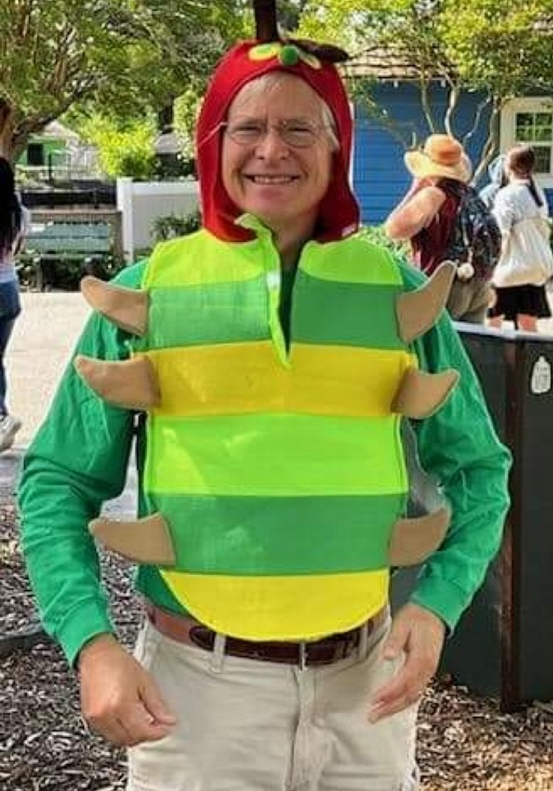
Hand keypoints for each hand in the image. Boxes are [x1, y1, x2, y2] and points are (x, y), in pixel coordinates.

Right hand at [78, 633, 176, 746]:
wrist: (97, 654)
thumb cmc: (118, 662)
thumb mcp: (144, 681)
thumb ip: (157, 704)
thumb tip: (168, 720)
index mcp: (121, 704)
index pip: (142, 731)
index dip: (157, 733)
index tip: (166, 728)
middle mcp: (105, 715)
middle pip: (129, 739)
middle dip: (146, 736)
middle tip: (157, 726)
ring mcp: (95, 718)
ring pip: (118, 740)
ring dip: (133, 736)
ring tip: (144, 722)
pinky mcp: (89, 718)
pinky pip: (108, 734)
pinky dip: (120, 732)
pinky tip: (129, 721)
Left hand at [367, 603, 444, 722]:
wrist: (434, 613)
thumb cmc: (418, 618)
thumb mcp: (403, 624)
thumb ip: (395, 641)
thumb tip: (387, 655)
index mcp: (422, 657)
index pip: (404, 681)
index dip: (389, 693)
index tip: (375, 699)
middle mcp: (427, 669)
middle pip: (409, 695)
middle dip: (390, 707)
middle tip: (373, 715)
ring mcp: (428, 672)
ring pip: (413, 697)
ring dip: (395, 708)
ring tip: (378, 714)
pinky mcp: (426, 673)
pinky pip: (415, 693)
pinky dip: (403, 702)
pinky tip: (392, 706)